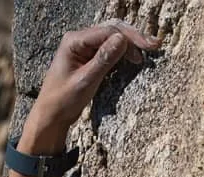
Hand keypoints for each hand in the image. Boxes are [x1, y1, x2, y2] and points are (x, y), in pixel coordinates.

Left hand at [32, 21, 162, 133]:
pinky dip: (121, 54)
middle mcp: (79, 39)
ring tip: (145, 54)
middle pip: (111, 31)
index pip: (108, 31)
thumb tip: (122, 39)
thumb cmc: (62, 102)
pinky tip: (133, 58)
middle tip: (154, 45)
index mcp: (74, 40)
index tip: (148, 46)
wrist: (49, 118)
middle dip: (133, 38)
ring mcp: (83, 48)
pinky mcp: (87, 58)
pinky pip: (107, 50)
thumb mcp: (85, 82)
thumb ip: (104, 60)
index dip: (130, 37)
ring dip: (129, 46)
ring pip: (111, 40)